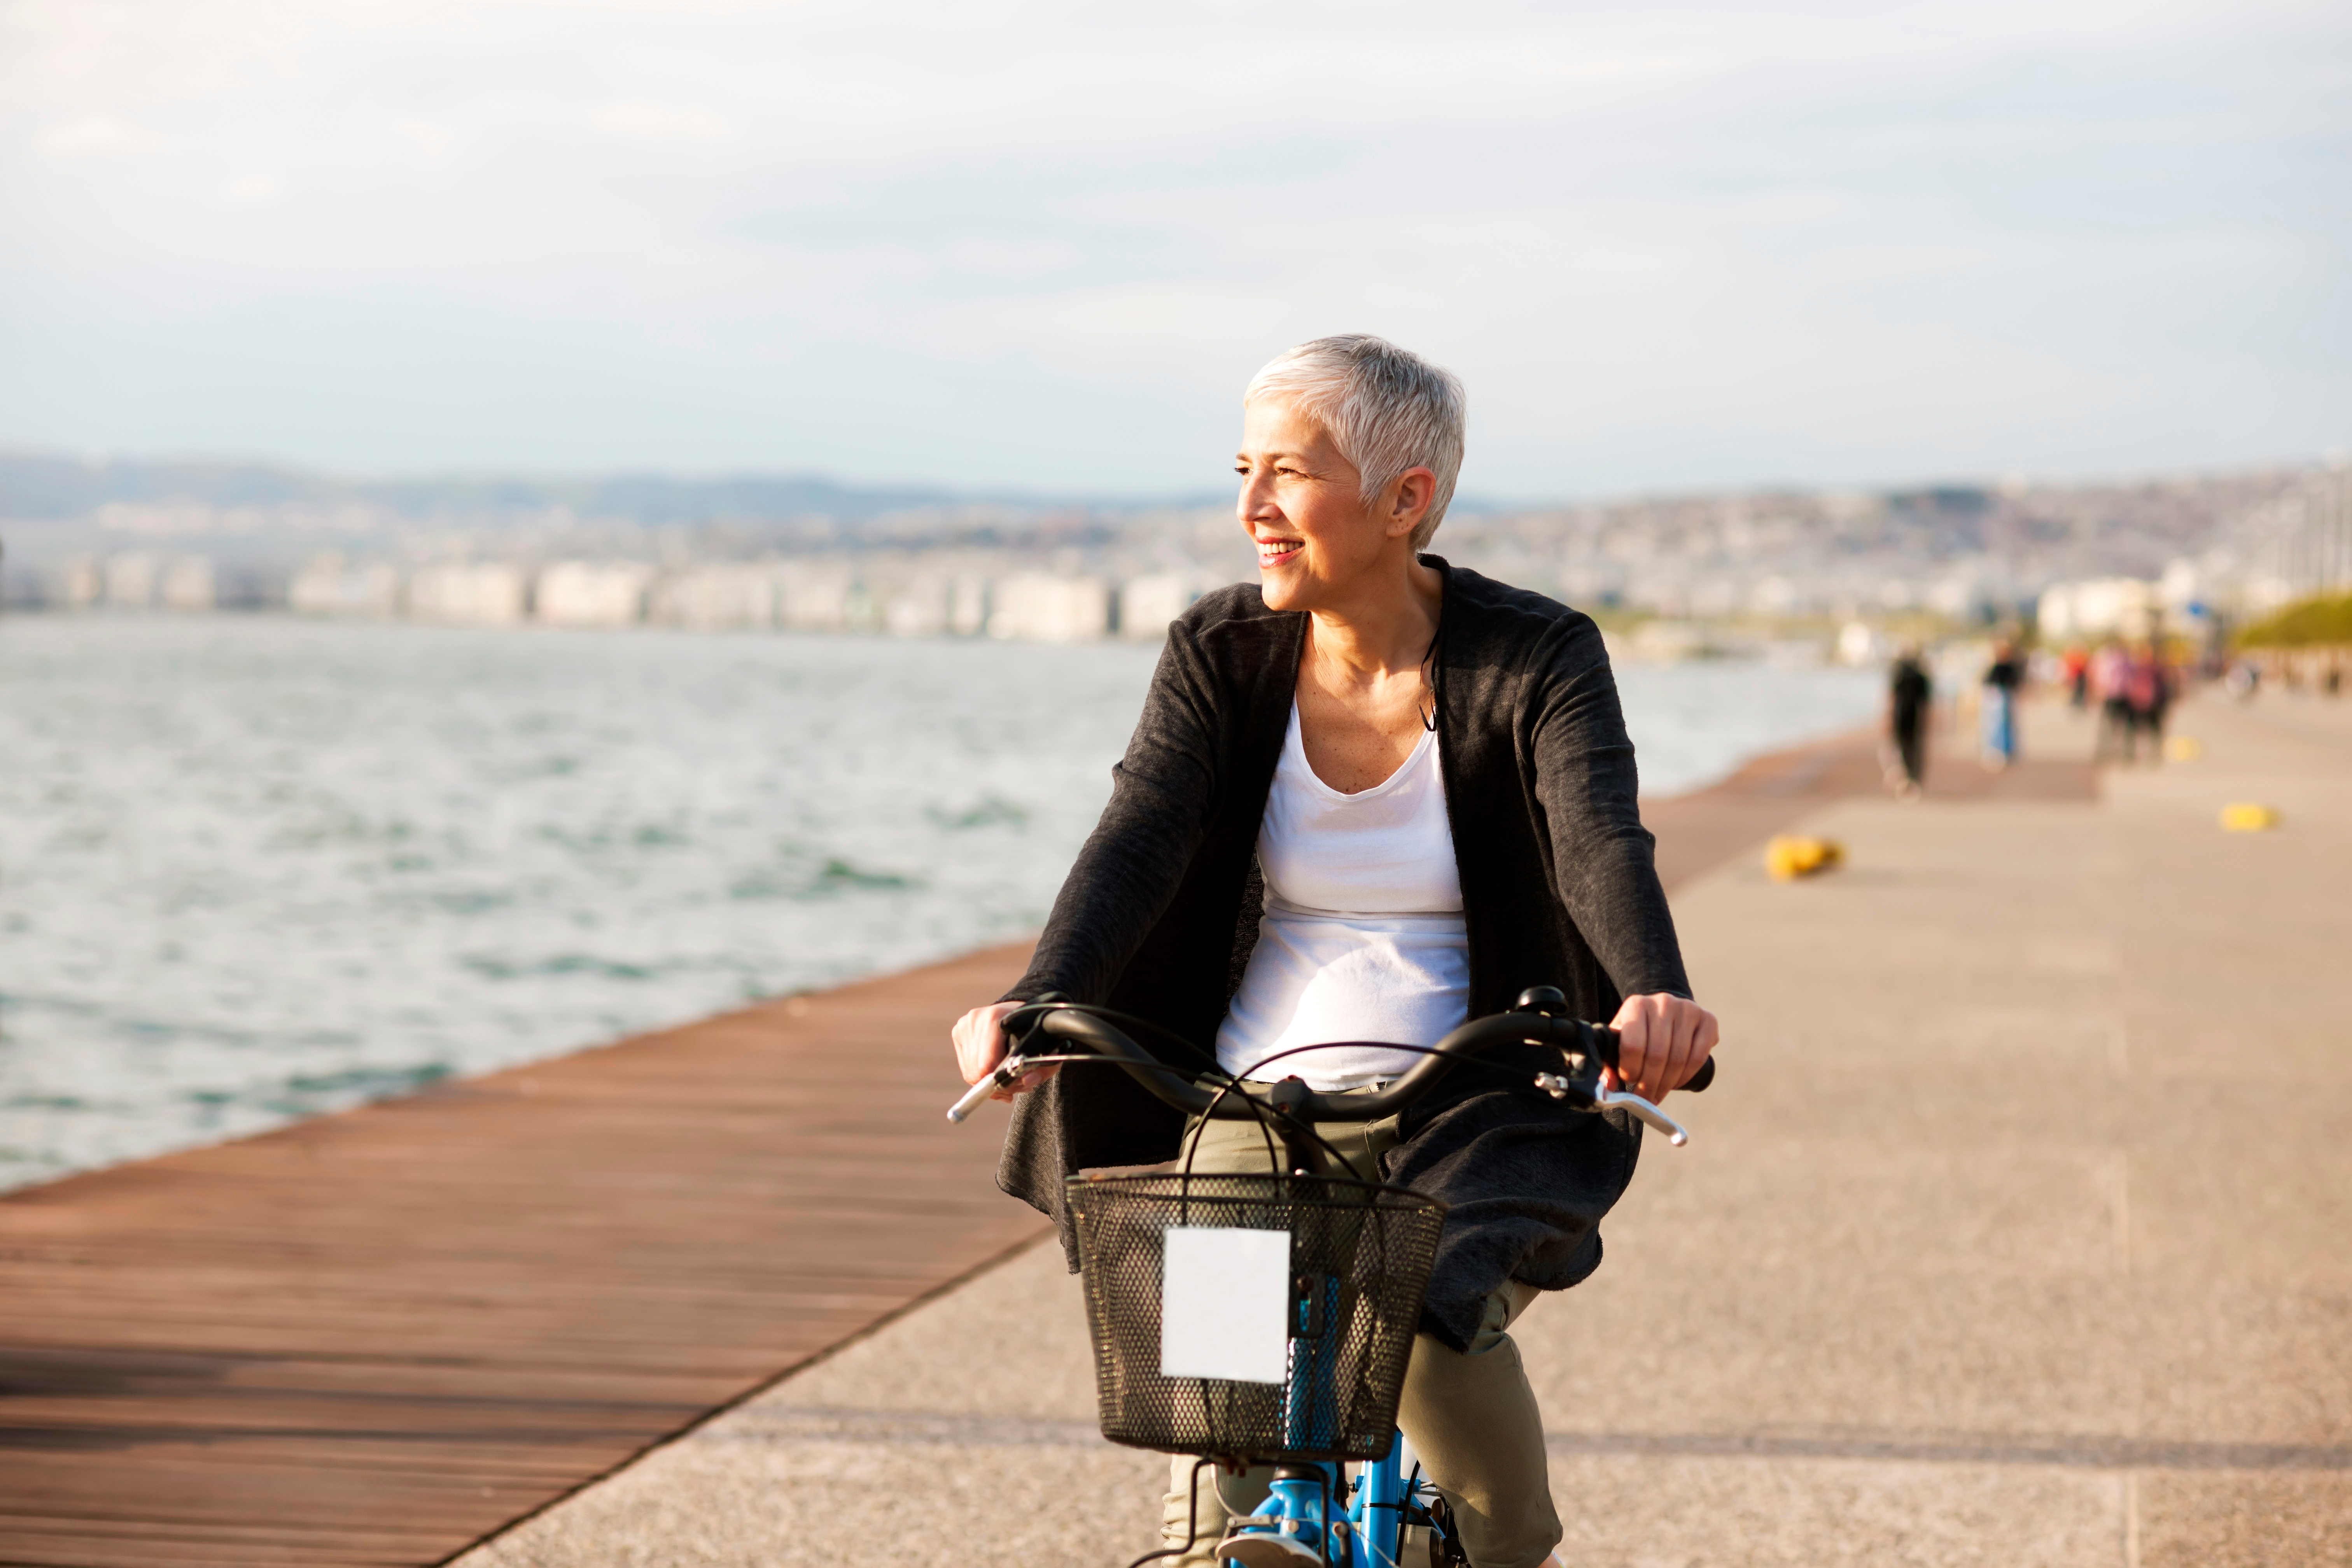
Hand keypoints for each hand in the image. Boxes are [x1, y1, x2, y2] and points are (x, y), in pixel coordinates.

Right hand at [951, 1001, 1057, 1100]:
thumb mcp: (1048, 1050)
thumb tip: (1027, 1082)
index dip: (1002, 1081)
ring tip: (1006, 1077)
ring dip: (988, 1082)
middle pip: (977, 1071)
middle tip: (1014, 1087)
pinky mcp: (959, 1031)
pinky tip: (994, 1069)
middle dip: (996, 1085)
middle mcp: (976, 1018)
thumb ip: (1042, 1068)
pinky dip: (979, 1075)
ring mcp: (965, 1024)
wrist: (1021, 1014)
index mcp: (996, 1017)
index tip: (1018, 1084)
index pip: (988, 1063)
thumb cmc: (1035, 1034)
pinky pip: (966, 1067)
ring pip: (970, 1072)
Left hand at [1603, 993, 1718, 1103]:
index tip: (1629, 1081)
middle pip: (1657, 1055)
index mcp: (1636, 1005)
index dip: (1630, 1070)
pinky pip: (1698, 1056)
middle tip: (1645, 1098)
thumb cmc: (1640, 1029)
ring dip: (1667, 1084)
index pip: (1633, 1045)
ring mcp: (1687, 1009)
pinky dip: (1686, 1076)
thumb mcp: (1620, 1038)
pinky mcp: (1707, 1019)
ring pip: (1678, 1059)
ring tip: (1657, 1094)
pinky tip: (1676, 1083)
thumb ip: (1610, 1061)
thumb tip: (1609, 1085)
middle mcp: (1663, 1003)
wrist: (1667, 1011)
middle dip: (1649, 1084)